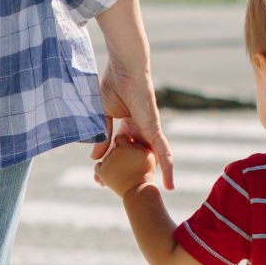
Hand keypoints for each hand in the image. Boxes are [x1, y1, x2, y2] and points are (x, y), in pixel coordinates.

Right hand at [91, 64, 173, 189]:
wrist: (125, 68)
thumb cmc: (113, 84)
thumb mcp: (101, 117)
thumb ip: (101, 137)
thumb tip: (95, 157)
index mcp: (128, 127)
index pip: (122, 152)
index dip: (113, 166)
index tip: (100, 179)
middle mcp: (141, 131)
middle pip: (137, 160)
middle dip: (129, 176)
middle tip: (114, 191)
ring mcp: (149, 131)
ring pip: (153, 160)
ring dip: (150, 178)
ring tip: (152, 196)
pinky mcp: (154, 130)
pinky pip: (164, 152)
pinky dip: (167, 168)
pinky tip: (170, 185)